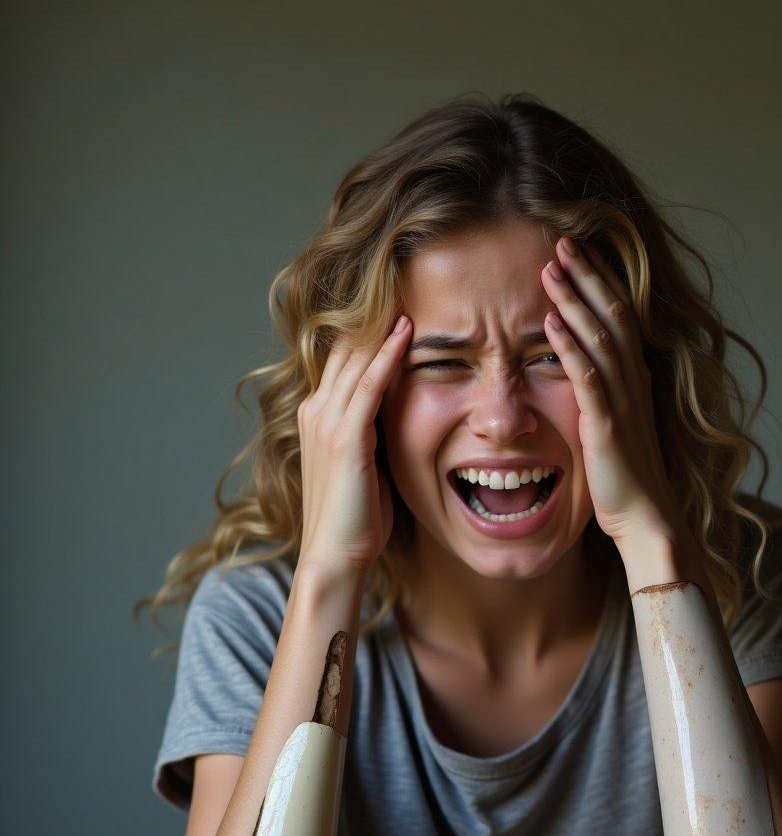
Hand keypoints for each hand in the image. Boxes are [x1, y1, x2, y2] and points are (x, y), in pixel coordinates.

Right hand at [295, 314, 412, 577]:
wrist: (336, 554)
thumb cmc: (356, 516)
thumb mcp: (364, 463)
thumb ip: (373, 430)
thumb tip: (398, 411)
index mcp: (318, 414)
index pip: (345, 358)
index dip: (370, 329)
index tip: (400, 301)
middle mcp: (316, 410)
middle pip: (347, 348)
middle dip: (376, 316)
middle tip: (407, 282)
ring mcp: (327, 421)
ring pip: (357, 359)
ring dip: (384, 325)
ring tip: (410, 292)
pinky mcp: (345, 437)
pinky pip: (369, 385)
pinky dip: (387, 356)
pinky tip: (407, 333)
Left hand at [540, 237, 686, 554]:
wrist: (647, 517)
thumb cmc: (627, 477)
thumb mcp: (619, 424)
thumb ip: (605, 393)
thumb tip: (587, 370)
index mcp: (635, 378)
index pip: (620, 316)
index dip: (601, 281)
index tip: (579, 252)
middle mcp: (633, 381)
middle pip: (612, 314)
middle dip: (587, 275)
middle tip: (562, 240)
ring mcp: (623, 401)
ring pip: (600, 337)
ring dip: (574, 300)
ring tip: (550, 268)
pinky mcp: (607, 425)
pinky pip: (587, 378)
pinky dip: (568, 347)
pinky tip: (549, 323)